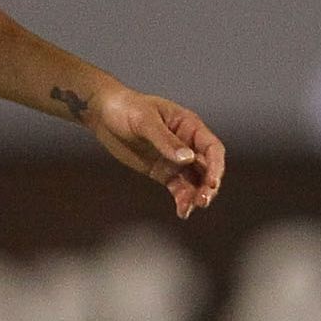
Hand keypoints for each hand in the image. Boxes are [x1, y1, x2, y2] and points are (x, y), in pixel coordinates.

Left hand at [78, 84, 225, 217]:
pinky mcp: (163, 172)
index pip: (212, 148)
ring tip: (189, 209)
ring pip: (195, 181)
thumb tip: (187, 159)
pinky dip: (182, 200)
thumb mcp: (144, 121)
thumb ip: (165, 140)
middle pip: (207, 168)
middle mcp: (188, 144)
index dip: (216, 166)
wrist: (104, 114)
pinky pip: (179, 188)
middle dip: (208, 185)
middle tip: (202, 201)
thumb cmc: (126, 108)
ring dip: (197, 195)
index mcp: (189, 126)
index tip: (212, 183)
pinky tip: (182, 212)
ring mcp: (176, 160)